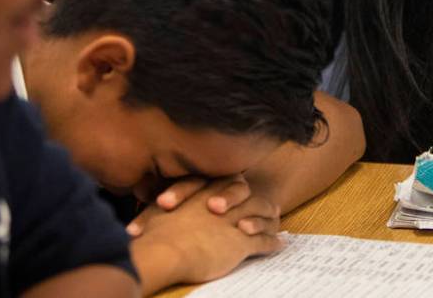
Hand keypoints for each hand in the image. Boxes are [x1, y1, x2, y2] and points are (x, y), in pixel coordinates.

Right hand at [131, 177, 282, 289]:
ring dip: (270, 219)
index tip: (243, 189)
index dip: (234, 189)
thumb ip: (163, 206)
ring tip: (277, 221)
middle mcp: (221, 201)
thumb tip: (155, 207)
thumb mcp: (156, 211)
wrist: (163, 250)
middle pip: (247, 194)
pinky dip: (273, 243)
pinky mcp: (241, 242)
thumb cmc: (154, 233)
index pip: (225, 182)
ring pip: (260, 213)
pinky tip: (279, 244)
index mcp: (203, 190)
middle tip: (271, 205)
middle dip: (259, 200)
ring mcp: (233, 220)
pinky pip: (263, 241)